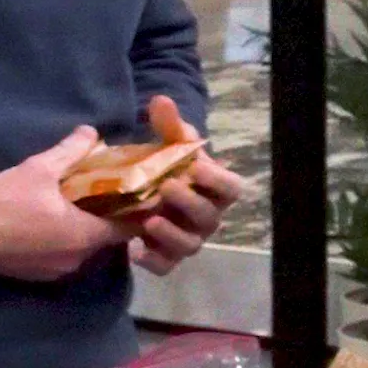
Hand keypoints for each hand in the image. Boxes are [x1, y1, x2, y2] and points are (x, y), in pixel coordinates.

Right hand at [0, 128, 129, 281]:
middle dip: (106, 218)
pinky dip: (64, 242)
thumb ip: (71, 151)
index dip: (135, 213)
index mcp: (84, 235)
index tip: (136, 196)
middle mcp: (77, 260)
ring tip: (76, 205)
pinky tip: (52, 223)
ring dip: (83, 230)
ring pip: (83, 250)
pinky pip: (63, 258)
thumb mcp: (39, 169)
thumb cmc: (5, 201)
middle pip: (105, 239)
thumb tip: (91, 132)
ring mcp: (57, 272)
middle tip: (104, 194)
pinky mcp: (38, 277)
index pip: (128, 230)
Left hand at [127, 95, 243, 275]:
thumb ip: (169, 124)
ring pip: (190, 245)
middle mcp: (207, 217)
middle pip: (210, 217)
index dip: (217, 180)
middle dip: (189, 203)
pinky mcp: (166, 257)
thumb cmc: (167, 165)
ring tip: (149, 221)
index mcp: (215, 189)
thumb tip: (160, 100)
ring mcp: (188, 239)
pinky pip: (165, 266)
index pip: (233, 188)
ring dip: (172, 234)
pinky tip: (134, 250)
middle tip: (165, 187)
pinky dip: (152, 261)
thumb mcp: (169, 143)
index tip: (196, 167)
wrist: (145, 190)